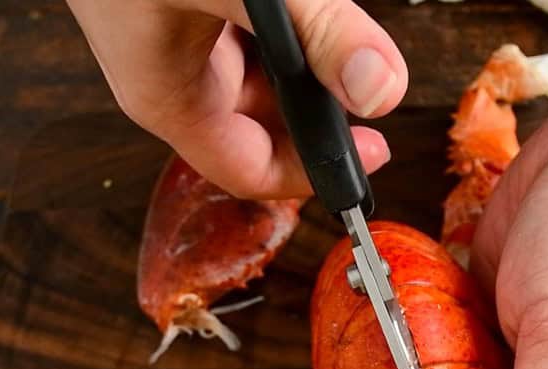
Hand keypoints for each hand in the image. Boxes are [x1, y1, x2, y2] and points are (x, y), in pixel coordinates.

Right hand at [67, 0, 406, 197]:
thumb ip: (313, 31)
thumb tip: (380, 89)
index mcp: (167, 96)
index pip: (250, 170)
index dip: (314, 173)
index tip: (371, 155)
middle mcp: (169, 76)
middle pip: (260, 125)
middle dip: (317, 113)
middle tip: (368, 90)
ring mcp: (173, 37)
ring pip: (258, 74)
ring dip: (302, 65)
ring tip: (340, 39)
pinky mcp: (181, 3)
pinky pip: (245, 35)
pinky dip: (280, 31)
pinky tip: (300, 7)